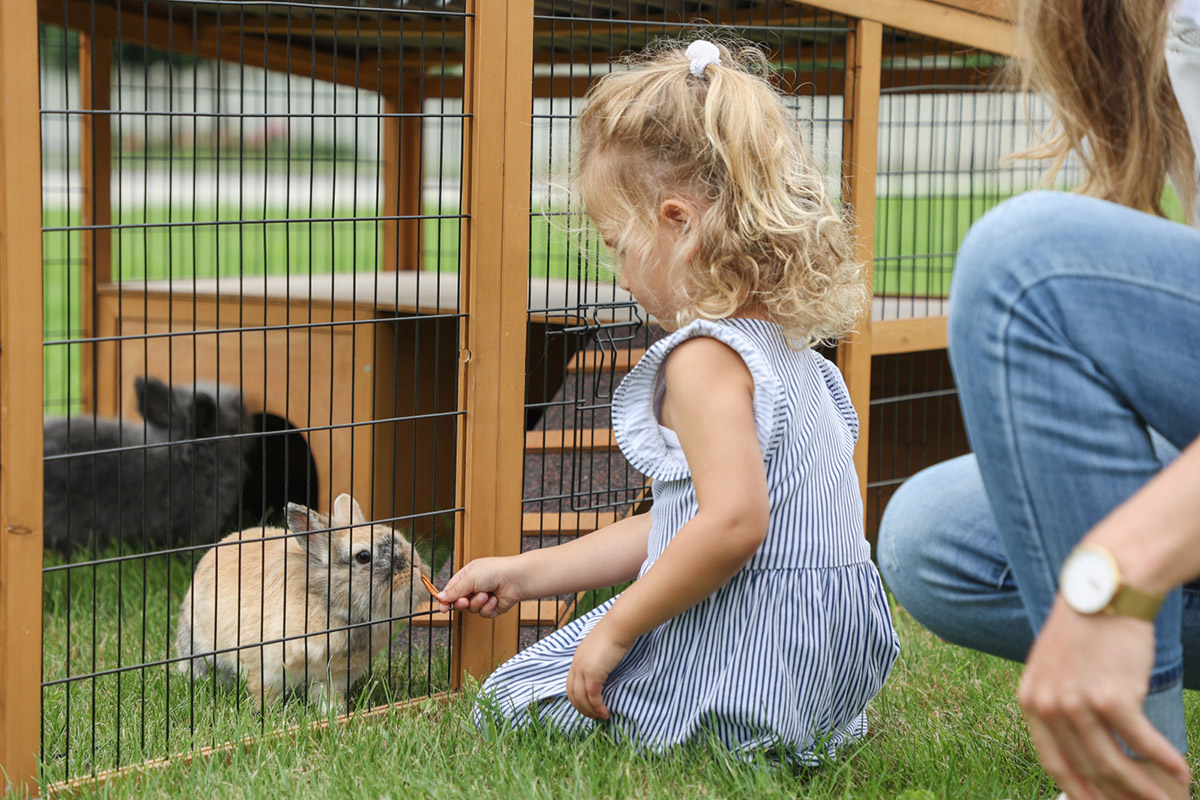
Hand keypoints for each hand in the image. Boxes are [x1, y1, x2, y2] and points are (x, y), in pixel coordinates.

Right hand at [437, 556, 523, 617]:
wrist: (517, 579)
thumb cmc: (495, 571)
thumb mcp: (470, 578)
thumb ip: (454, 590)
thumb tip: (440, 597)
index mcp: (468, 575)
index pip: (452, 589)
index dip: (446, 599)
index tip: (442, 608)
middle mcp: (476, 586)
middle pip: (460, 601)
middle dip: (462, 603)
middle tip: (465, 601)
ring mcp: (485, 597)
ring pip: (472, 609)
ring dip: (477, 603)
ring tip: (486, 594)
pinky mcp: (493, 607)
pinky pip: (484, 613)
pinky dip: (488, 607)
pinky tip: (495, 599)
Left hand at [566, 624, 631, 720]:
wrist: (619, 626)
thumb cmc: (616, 633)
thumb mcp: (602, 647)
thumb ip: (599, 658)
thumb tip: (605, 667)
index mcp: (578, 658)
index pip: (571, 683)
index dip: (578, 697)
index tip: (588, 706)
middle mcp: (577, 664)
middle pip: (573, 693)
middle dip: (582, 708)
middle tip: (593, 716)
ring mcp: (583, 670)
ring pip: (581, 698)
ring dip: (590, 711)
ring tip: (601, 717)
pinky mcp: (593, 674)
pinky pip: (592, 696)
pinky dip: (598, 707)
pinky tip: (605, 712)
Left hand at [1018, 597, 1190, 799]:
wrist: (1105, 592)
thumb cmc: (1085, 631)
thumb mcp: (1054, 668)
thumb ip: (1058, 706)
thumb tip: (1079, 750)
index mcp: (1031, 700)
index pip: (1053, 762)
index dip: (1078, 791)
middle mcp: (1049, 705)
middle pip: (1087, 768)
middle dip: (1117, 795)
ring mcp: (1079, 702)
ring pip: (1114, 763)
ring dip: (1144, 789)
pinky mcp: (1113, 696)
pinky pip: (1142, 741)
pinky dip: (1164, 760)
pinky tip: (1181, 771)